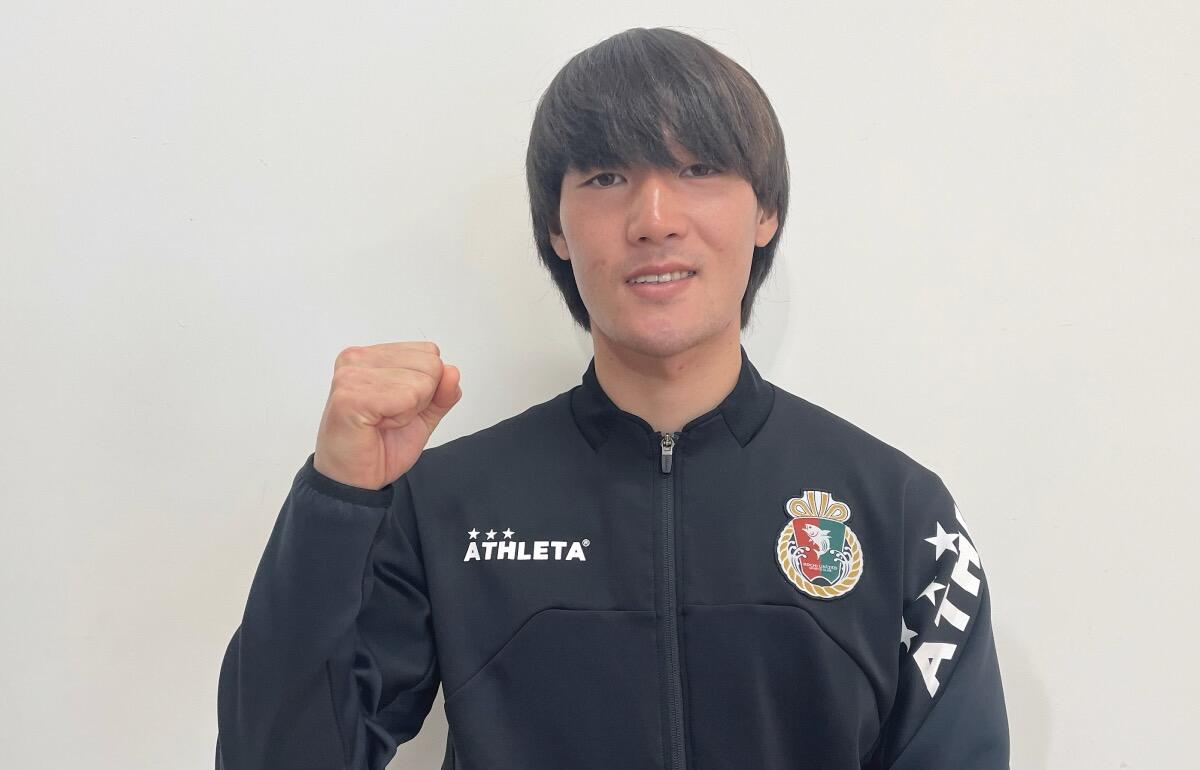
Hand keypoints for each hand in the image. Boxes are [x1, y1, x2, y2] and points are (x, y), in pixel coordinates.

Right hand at [313, 341, 461, 490]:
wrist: (356, 480)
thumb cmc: (380, 446)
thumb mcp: (424, 415)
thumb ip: (442, 392)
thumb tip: (453, 371)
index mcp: (372, 356)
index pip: (429, 352)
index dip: (426, 388)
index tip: (397, 407)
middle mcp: (358, 358)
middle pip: (430, 364)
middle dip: (420, 399)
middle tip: (389, 417)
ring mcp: (351, 375)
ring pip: (421, 382)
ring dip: (407, 412)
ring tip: (381, 422)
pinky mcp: (350, 396)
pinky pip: (406, 397)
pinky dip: (399, 419)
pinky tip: (377, 426)